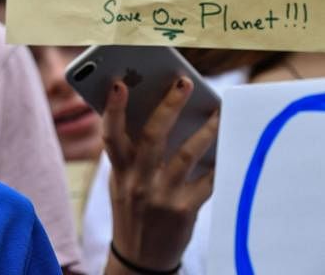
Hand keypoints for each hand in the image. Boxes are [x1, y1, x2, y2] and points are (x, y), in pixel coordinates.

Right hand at [102, 77, 218, 273]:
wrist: (139, 256)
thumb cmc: (132, 207)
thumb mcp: (121, 181)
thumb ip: (131, 152)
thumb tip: (155, 111)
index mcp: (118, 170)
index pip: (110, 135)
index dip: (113, 109)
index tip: (119, 84)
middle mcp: (137, 182)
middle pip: (152, 136)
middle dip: (169, 106)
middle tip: (184, 82)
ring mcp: (161, 196)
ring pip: (185, 155)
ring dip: (205, 129)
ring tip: (218, 111)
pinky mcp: (184, 210)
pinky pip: (207, 180)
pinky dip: (218, 161)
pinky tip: (228, 144)